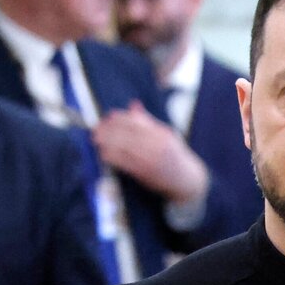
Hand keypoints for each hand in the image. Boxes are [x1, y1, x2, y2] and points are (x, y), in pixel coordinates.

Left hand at [93, 100, 208, 203]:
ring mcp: (151, 158)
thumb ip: (148, 121)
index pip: (136, 121)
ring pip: (123, 146)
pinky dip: (112, 157)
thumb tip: (133, 105)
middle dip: (108, 130)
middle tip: (96, 129)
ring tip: (96, 140)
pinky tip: (104, 154)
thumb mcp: (166, 135)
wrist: (188, 180)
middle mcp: (157, 144)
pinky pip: (124, 162)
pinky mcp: (145, 172)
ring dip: (107, 142)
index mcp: (162, 132)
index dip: (119, 118)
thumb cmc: (175, 156)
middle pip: (127, 132)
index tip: (107, 117)